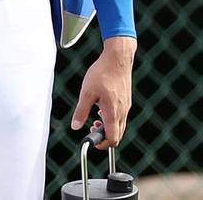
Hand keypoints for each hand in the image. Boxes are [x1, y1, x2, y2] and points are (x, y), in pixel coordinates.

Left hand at [70, 35, 135, 149]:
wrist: (118, 58)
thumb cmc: (103, 73)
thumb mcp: (86, 93)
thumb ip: (81, 111)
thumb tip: (75, 126)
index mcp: (112, 112)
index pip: (112, 139)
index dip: (102, 144)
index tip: (93, 141)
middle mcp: (122, 112)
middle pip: (117, 135)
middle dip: (104, 136)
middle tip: (91, 128)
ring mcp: (126, 106)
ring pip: (119, 125)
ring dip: (107, 127)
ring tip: (94, 117)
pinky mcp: (126, 100)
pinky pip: (121, 116)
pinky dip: (111, 118)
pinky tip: (101, 107)